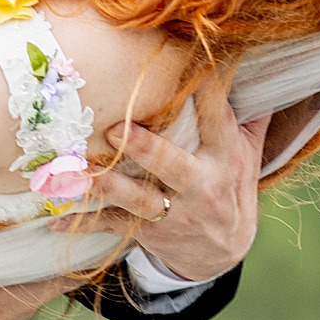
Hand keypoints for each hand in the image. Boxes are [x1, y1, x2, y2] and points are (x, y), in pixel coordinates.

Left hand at [49, 83, 268, 283]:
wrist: (220, 254)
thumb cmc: (230, 188)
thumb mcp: (247, 155)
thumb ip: (250, 117)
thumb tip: (262, 70)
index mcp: (226, 160)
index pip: (218, 121)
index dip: (207, 93)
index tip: (191, 64)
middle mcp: (201, 187)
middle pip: (173, 166)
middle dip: (146, 149)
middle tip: (116, 129)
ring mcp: (174, 214)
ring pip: (141, 200)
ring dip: (110, 186)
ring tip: (84, 170)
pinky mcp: (148, 233)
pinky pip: (114, 228)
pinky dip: (85, 223)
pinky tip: (56, 220)